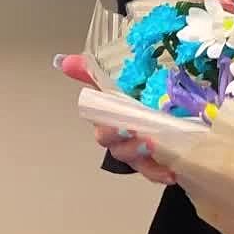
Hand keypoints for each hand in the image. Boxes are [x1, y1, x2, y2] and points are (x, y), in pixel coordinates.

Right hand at [56, 53, 176, 185]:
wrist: (160, 110)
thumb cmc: (130, 96)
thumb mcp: (112, 80)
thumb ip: (88, 71)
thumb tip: (63, 60)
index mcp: (109, 121)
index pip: (103, 129)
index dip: (110, 131)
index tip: (123, 127)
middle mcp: (121, 140)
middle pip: (118, 149)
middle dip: (129, 146)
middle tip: (145, 139)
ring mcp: (137, 153)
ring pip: (136, 162)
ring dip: (145, 160)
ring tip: (157, 150)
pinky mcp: (154, 162)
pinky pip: (154, 172)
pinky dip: (160, 173)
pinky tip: (171, 173)